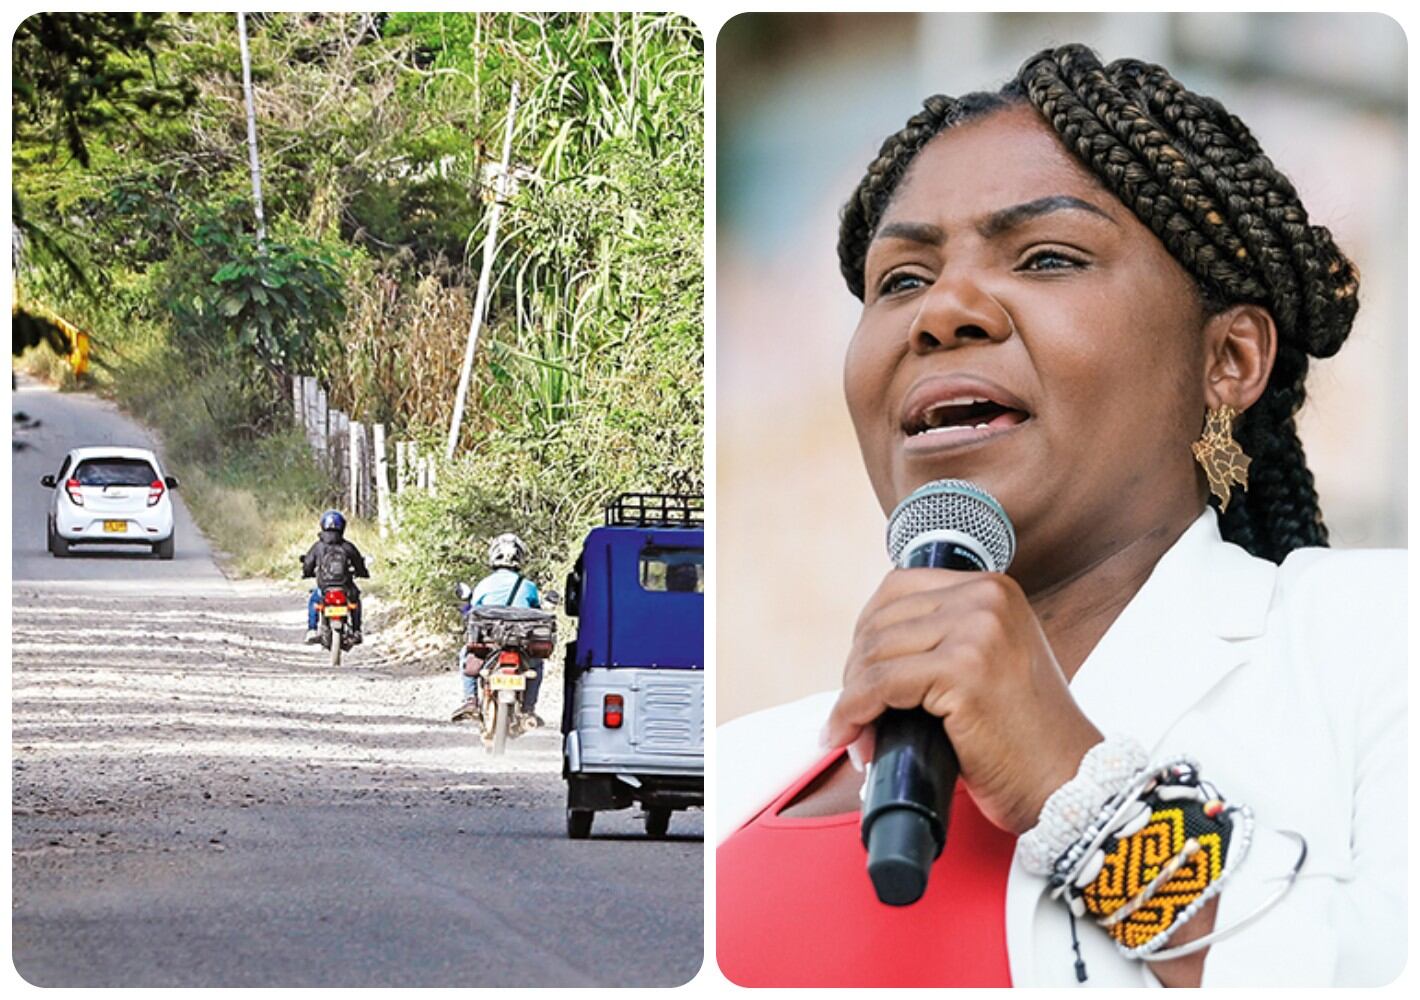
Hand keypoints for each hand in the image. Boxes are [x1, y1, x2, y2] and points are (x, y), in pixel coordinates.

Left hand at [822, 569, 1102, 833]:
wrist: (1068, 784)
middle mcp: (986, 598)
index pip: (897, 589)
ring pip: (874, 652)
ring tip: (856, 737)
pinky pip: (880, 684)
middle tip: (854, 719)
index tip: (858, 676)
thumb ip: (943, 640)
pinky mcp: (964, 670)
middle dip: (856, 672)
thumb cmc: (1023, 738)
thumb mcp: (989, 663)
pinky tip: (851, 737)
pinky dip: (853, 712)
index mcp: (992, 589)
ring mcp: (977, 630)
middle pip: (880, 620)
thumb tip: (864, 655)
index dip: (866, 634)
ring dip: (851, 698)